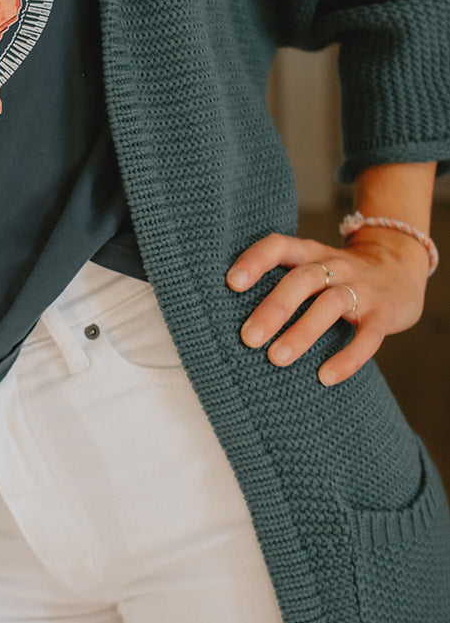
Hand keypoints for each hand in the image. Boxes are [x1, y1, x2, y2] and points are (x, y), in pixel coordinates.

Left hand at [225, 228, 429, 385]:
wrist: (400, 269)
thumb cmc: (336, 277)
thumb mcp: (310, 267)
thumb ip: (278, 282)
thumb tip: (222, 314)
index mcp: (310, 253)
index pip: (280, 245)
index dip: (256, 260)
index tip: (231, 283)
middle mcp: (336, 266)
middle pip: (304, 279)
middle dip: (275, 307)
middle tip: (248, 338)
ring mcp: (362, 288)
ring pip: (331, 305)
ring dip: (303, 331)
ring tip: (276, 359)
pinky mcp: (384, 313)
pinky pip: (368, 335)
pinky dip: (348, 357)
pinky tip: (325, 377)